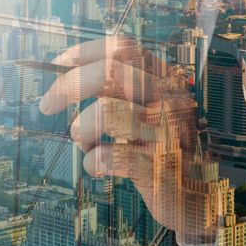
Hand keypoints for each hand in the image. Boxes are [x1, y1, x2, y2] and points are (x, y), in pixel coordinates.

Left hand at [40, 37, 224, 245]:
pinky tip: (98, 167)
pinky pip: (107, 155)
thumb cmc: (162, 150)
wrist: (199, 197)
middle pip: (110, 71)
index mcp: (166, 79)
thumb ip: (120, 92)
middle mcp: (171, 98)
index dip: (83, 53)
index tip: (56, 66)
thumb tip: (66, 77)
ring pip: (104, 112)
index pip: (122, 48)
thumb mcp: (148, 113)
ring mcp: (169, 131)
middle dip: (67, 85)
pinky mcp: (162, 166)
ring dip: (81, 131)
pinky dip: (91, 162)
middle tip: (46, 106)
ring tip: (86, 145)